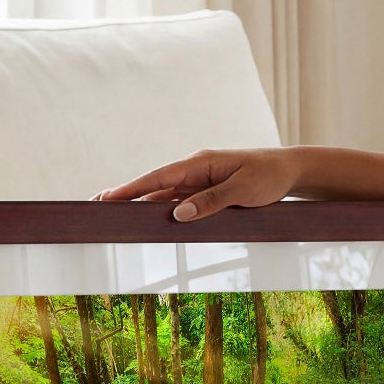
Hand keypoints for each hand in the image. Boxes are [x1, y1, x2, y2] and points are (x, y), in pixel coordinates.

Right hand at [94, 147, 300, 219]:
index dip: (132, 188)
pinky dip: (160, 210)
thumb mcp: (243, 190)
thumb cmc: (269, 177)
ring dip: (139, 204)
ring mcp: (199, 181)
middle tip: (94, 206)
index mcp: (201, 163)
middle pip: (153, 185)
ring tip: (110, 215)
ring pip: (162, 194)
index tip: (108, 197)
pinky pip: (177, 201)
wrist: (289, 171)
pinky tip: (144, 220)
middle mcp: (195, 170)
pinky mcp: (206, 191)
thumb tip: (178, 214)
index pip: (159, 177)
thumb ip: (212, 201)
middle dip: (125, 195)